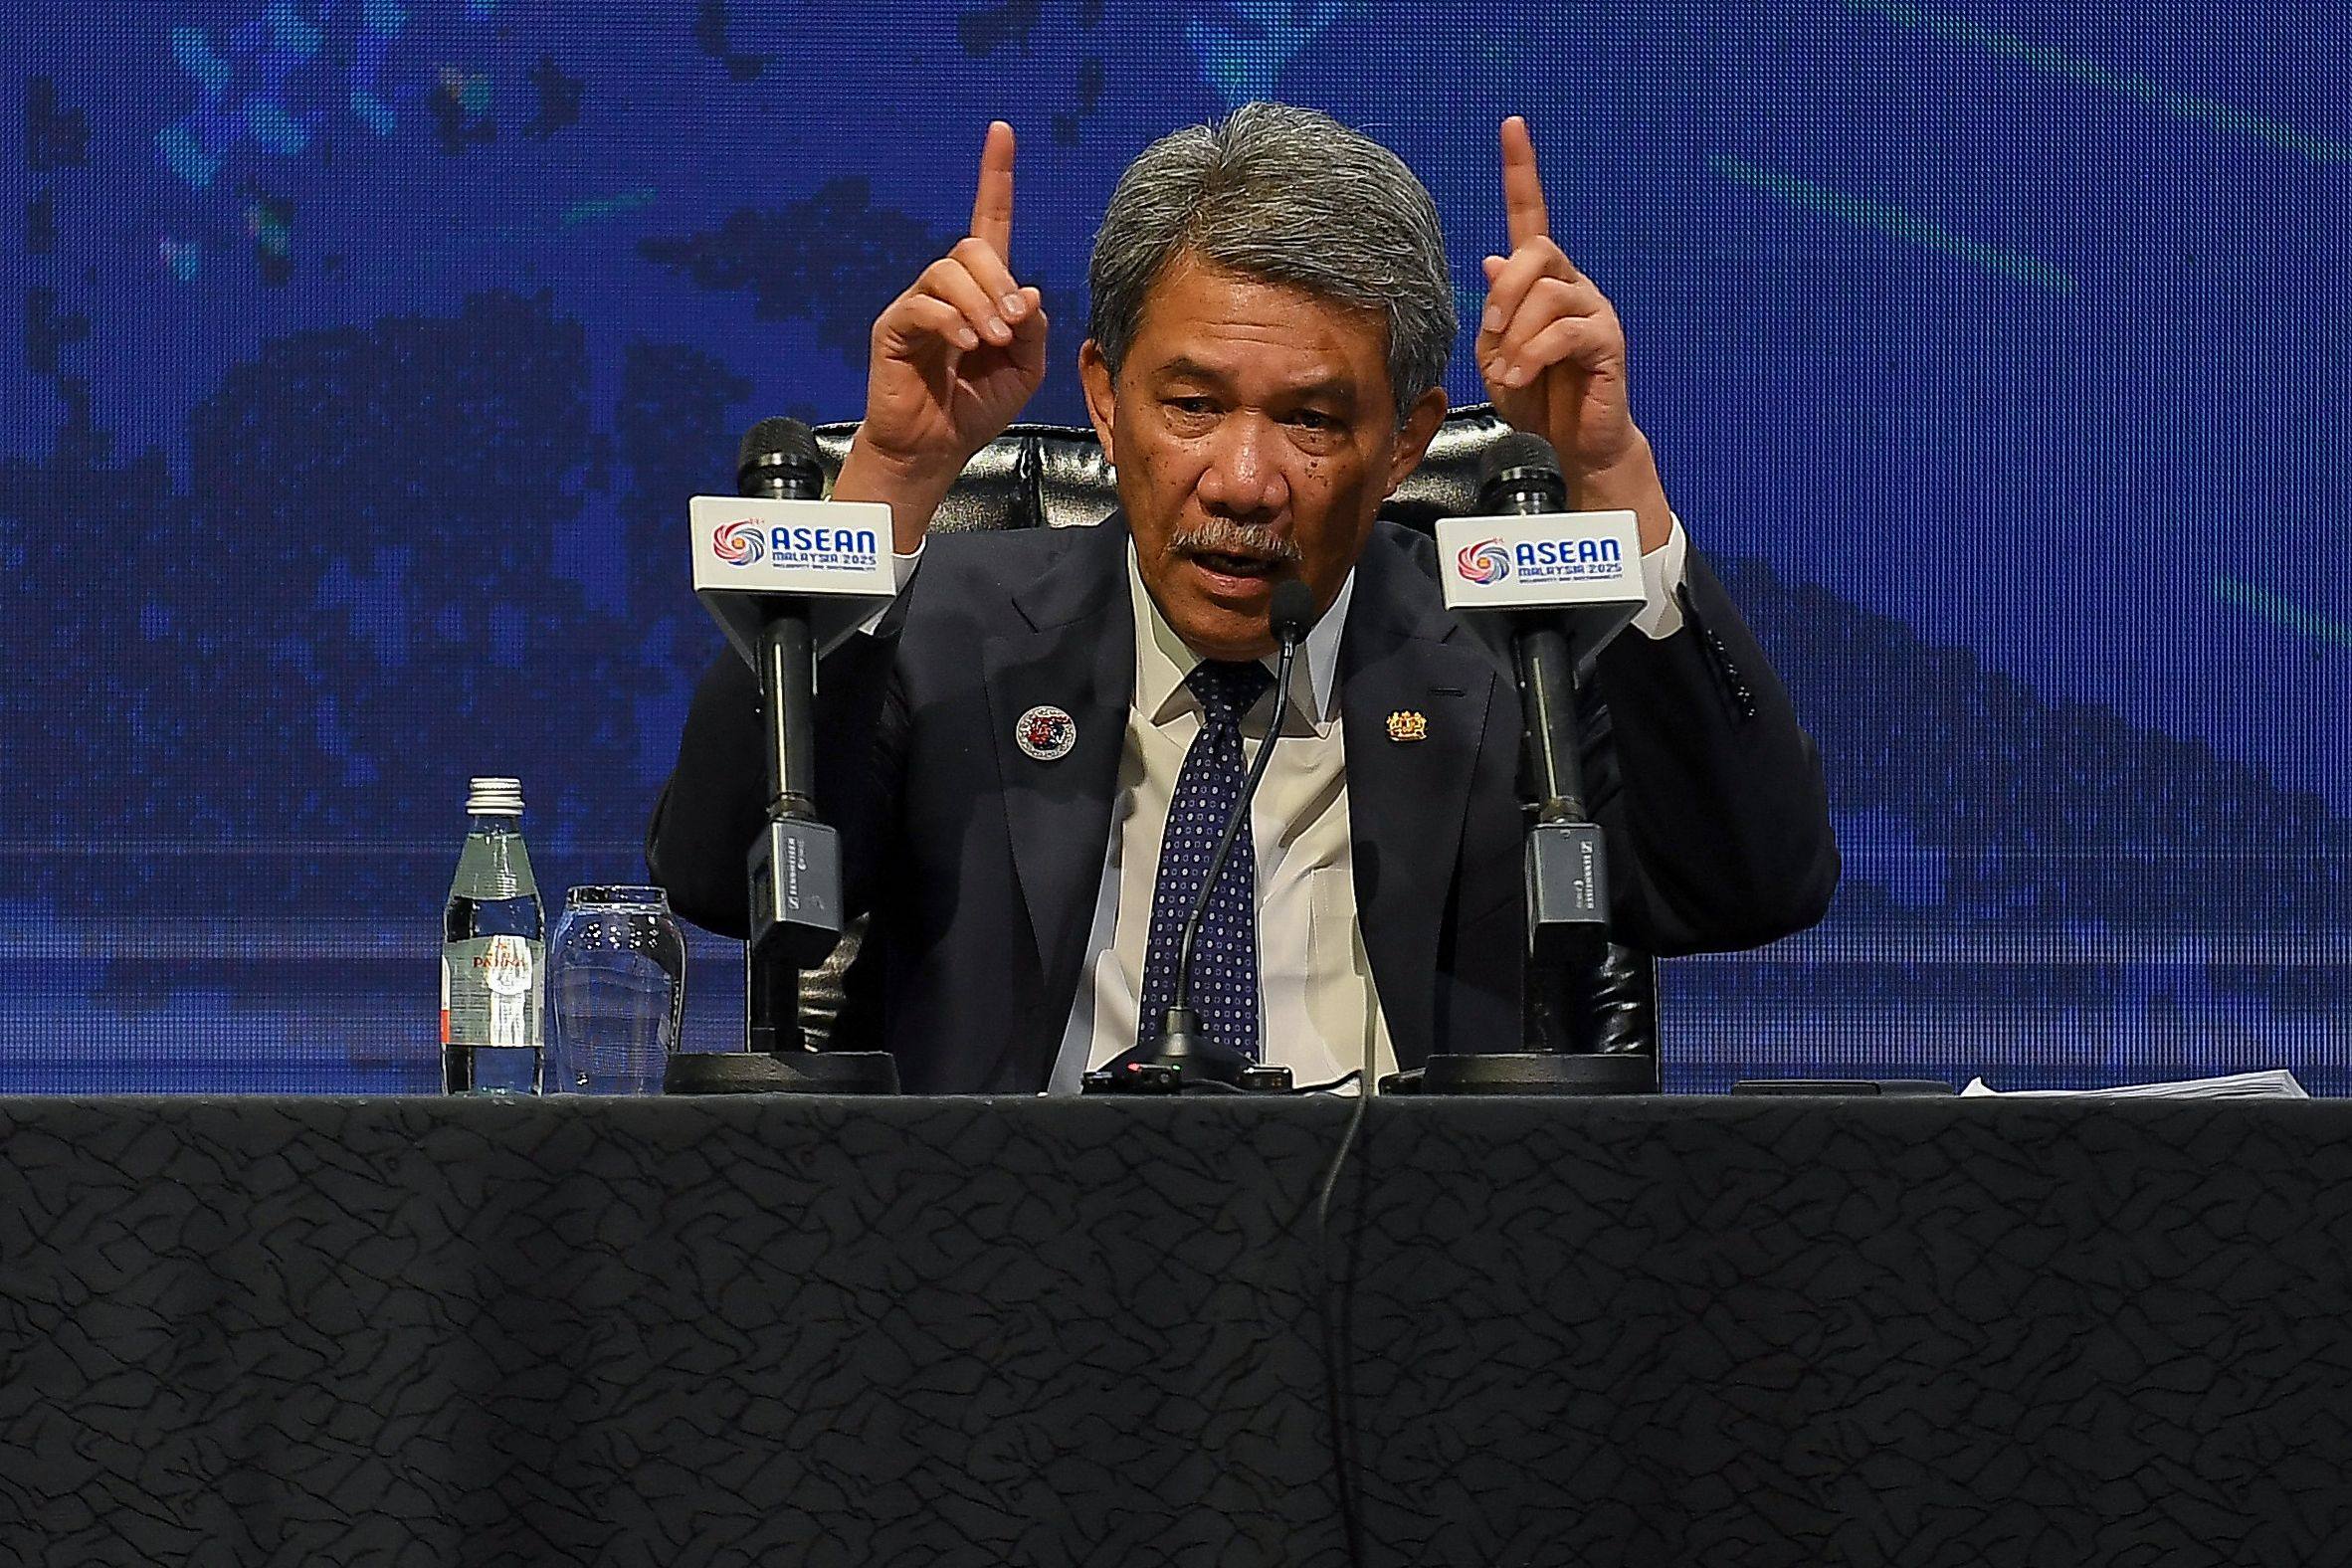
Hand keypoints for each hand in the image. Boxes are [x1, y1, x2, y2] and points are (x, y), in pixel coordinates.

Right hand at [837, 121, 1048, 545]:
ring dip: (980, 305)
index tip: (1002, 131)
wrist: (934, 449)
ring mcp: (916, 304)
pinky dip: (953, 323)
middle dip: (999, 284)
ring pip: (949, 271)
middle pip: (972, 247)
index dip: (996, 178)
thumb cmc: (976, 408)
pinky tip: (966, 348)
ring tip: (990, 343)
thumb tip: (1025, 293)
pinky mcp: (893, 327)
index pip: (989, 223)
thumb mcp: (1023, 369)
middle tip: (1010, 330)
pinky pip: (923, 304)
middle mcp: (946, 289)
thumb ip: (1032, 329)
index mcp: (981, 292)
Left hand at [1477, 116, 1669, 549]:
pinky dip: (1533, 357)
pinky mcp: (1606, 341)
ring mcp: (1594, 309)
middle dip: (1505, 291)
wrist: (1575, 444)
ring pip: (1548, 294)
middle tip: (1493, 335)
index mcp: (1544, 281)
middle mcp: (1573, 284)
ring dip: (1517, 336)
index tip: (1511, 126)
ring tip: (1510, 373)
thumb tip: (1492, 260)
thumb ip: (1494, 315)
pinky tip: (1523, 380)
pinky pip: (1564, 331)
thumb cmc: (1539, 400)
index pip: (1532, 215)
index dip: (1521, 171)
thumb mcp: (1499, 357)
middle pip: (1537, 249)